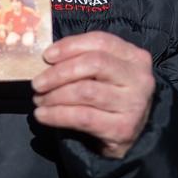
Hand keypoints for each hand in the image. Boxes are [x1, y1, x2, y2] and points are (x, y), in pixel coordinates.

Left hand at [31, 32, 154, 158]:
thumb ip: (82, 60)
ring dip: (55, 96)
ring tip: (39, 100)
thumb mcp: (103, 74)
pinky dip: (57, 115)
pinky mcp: (123, 128)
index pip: (100, 41)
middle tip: (37, 83)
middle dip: (59, 72)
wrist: (126, 136)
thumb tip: (48, 58)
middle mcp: (140, 78)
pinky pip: (82, 117)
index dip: (70, 46)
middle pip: (93, 64)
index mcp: (134, 57)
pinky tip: (42, 115)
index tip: (46, 56)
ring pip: (85, 91)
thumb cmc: (108, 97)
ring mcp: (134, 104)